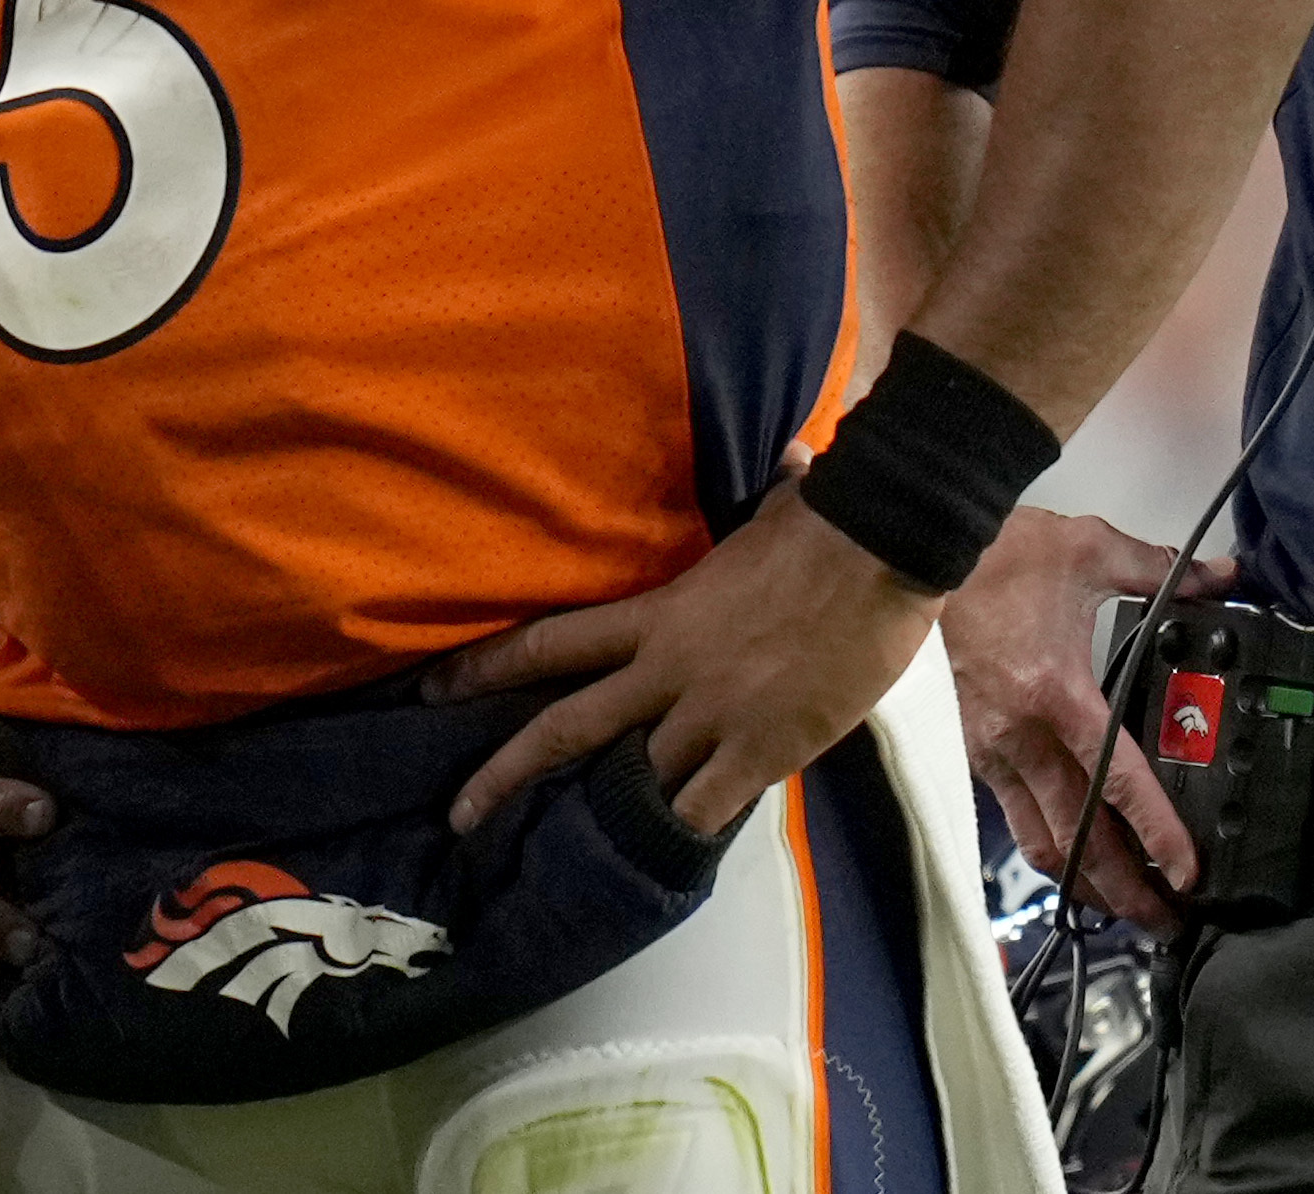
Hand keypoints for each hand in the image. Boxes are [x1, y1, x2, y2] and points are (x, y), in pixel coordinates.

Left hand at [439, 480, 940, 838]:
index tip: (435, 690)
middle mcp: (665, 671)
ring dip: (605, 812)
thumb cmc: (824, 522)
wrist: (877, 549)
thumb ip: (766, 499)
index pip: (549, 643)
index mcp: (654, 615)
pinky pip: (705, 807)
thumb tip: (796, 459)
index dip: (486, 668)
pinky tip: (659, 854)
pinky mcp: (761, 750)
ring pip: (633, 779)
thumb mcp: (773, 511)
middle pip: (564, 729)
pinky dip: (681, 831)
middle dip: (505, 773)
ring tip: (568, 852)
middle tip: (458, 813)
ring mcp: (710, 715)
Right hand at [944, 505, 1227, 930]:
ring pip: (1038, 836)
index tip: (1189, 874)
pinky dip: (1046, 844)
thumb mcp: (1087, 549)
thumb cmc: (997, 552)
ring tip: (1121, 905)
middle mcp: (1021, 734)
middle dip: (1124, 888)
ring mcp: (991, 745)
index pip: (1117, 783)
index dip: (1157, 834)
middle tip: (1166, 920)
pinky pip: (1013, 812)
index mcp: (1058, 694)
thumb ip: (1160, 570)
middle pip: (1077, 834)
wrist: (917, 548)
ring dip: (1083, 879)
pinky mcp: (973, 744)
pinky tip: (1070, 854)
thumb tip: (1222, 576)